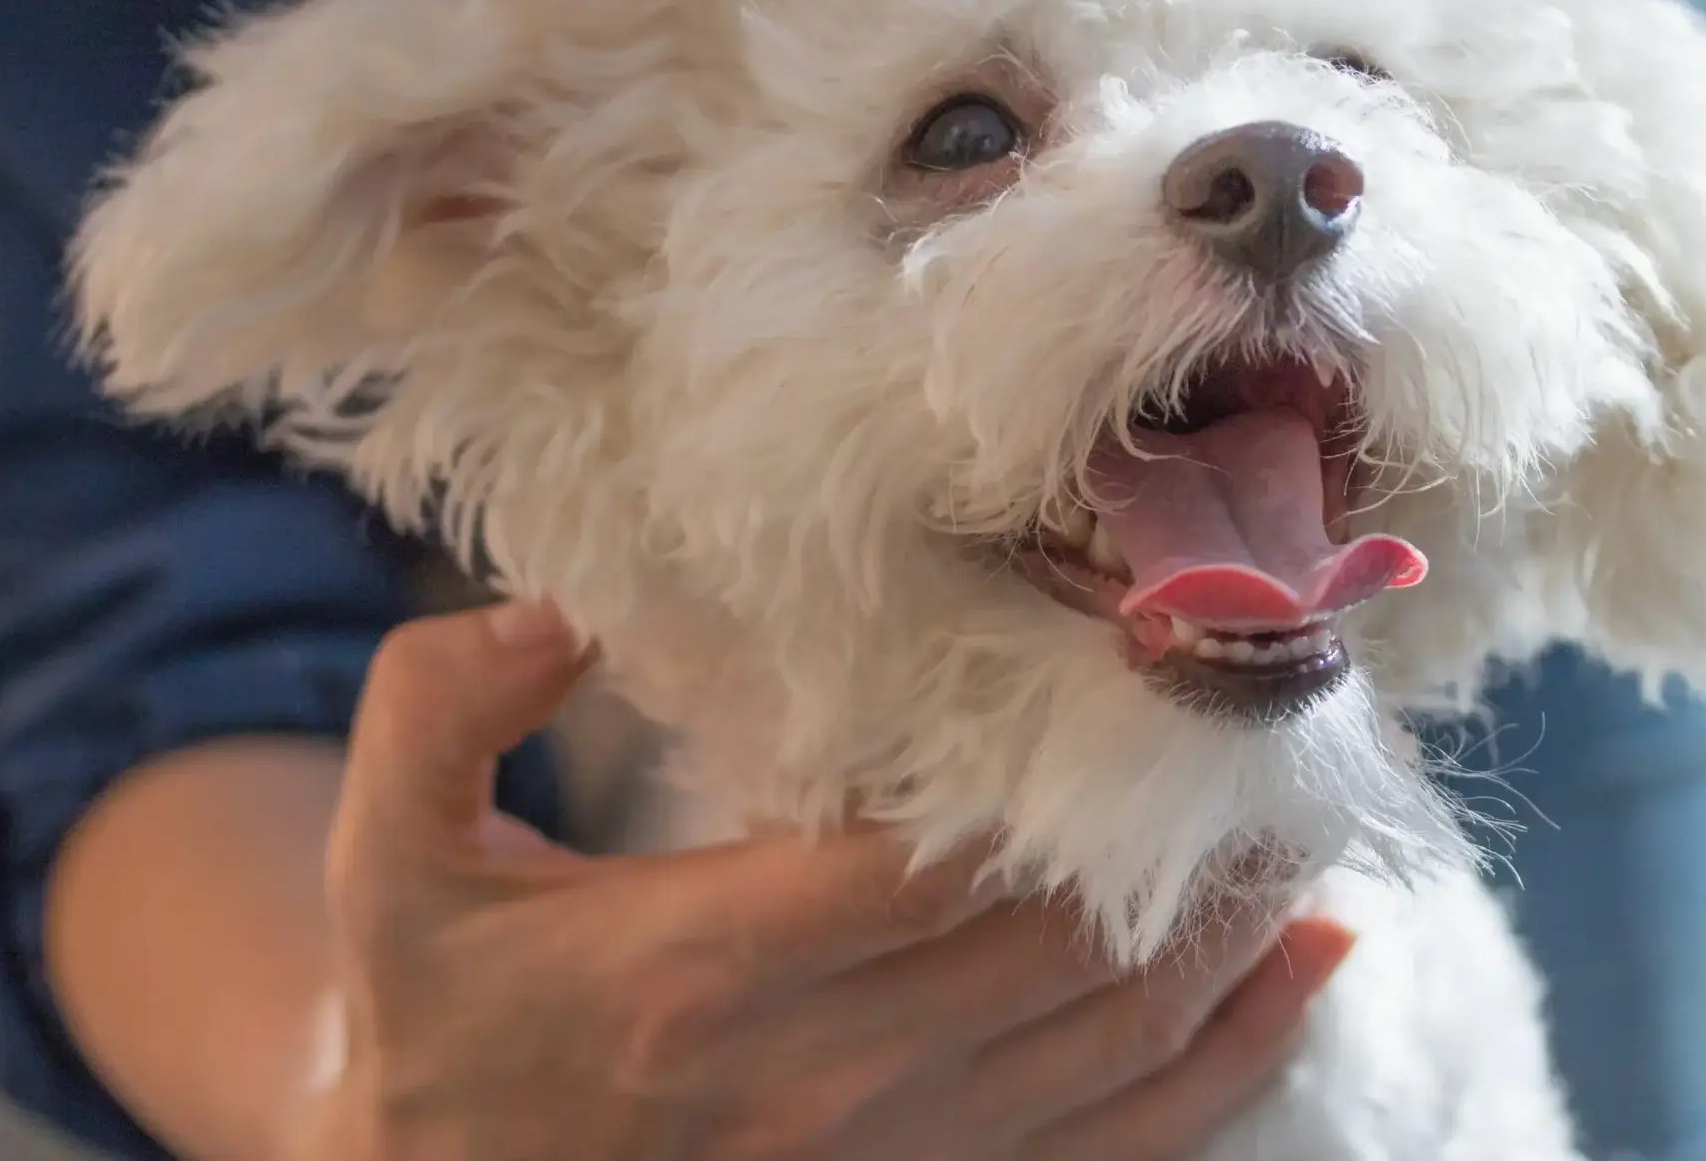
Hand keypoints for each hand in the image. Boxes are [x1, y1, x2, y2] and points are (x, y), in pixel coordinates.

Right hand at [284, 600, 1354, 1159]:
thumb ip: (442, 703)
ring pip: (1124, 1035)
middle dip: (1187, 821)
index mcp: (702, 965)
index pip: (934, 856)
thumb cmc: (438, 1017)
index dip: (1057, 759)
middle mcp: (824, 1074)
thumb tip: (565, 601)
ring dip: (1240, 919)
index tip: (1132, 645)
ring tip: (1310, 800)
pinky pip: (1127, 1142)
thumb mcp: (392, 853)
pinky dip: (1237, 1055)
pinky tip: (1312, 965)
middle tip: (1275, 702)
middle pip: (1065, 937)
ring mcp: (894, 1156)